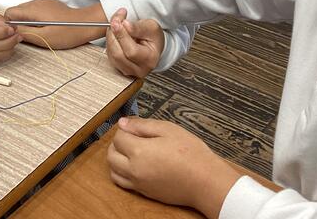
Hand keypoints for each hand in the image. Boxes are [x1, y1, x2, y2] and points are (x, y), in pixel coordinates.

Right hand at [4, 0, 106, 49]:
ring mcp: (43, 2)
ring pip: (26, 12)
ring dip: (27, 22)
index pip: (9, 12)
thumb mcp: (44, 38)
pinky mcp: (49, 5)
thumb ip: (25, 33)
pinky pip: (35, 11)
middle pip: (17, 11)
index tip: (16, 34)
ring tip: (38, 32)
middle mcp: (36, 2)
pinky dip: (35, 20)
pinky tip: (44, 27)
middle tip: (28, 36)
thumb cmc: (68, 32)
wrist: (87, 24)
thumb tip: (12, 31)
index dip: (9, 25)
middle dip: (18, 24)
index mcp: (33, 9)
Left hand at [106, 10, 164, 77]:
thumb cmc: (153, 38)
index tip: (116, 22)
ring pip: (111, 55)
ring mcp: (128, 71)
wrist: (153, 46)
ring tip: (117, 26)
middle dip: (113, 35)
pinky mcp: (119, 68)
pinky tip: (116, 35)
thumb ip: (138, 27)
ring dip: (110, 38)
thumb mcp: (151, 27)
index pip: (131, 51)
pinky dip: (110, 43)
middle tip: (115, 21)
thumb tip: (125, 25)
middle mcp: (139, 69)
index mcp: (149, 60)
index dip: (121, 35)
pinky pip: (109, 55)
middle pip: (118, 54)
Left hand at [108, 117, 241, 217]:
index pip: (118, 138)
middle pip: (111, 156)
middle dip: (116, 144)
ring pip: (114, 172)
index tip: (132, 126)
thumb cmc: (191, 154)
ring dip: (116, 160)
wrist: (205, 181)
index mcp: (139, 151)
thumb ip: (143, 125)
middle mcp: (134, 170)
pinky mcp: (145, 193)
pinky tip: (135, 165)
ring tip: (129, 151)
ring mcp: (139, 183)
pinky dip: (122, 173)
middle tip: (129, 136)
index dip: (124, 129)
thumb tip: (124, 123)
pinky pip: (124, 183)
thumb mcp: (168, 129)